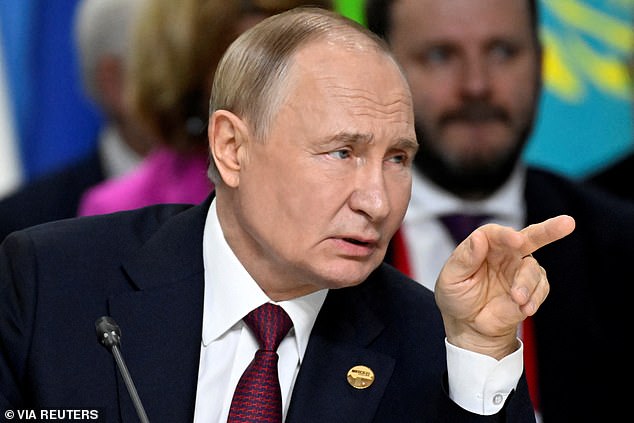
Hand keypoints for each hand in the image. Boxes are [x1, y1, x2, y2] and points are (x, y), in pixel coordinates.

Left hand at [435, 215, 575, 358]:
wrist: (469, 326)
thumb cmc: (456, 296)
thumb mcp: (451, 278)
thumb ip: (464, 259)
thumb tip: (478, 237)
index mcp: (484, 245)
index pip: (496, 233)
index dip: (506, 235)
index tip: (516, 240)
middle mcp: (506, 253)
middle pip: (530, 236)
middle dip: (549, 230)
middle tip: (567, 223)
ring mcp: (521, 270)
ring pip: (533, 269)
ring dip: (527, 284)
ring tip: (517, 299)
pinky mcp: (532, 289)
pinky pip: (540, 289)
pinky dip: (534, 298)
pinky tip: (524, 308)